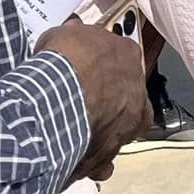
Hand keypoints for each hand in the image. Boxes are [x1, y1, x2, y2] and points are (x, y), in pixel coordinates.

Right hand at [37, 21, 153, 182]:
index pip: (121, 56)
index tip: (87, 67)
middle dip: (110, 99)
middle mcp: (137, 91)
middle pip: (127, 95)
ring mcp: (127, 125)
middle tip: (85, 100)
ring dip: (104, 130)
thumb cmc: (63, 61)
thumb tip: (73, 32)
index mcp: (128, 55)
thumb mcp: (64, 34)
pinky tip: (77, 158)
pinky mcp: (110, 153)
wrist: (55, 100)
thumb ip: (74, 36)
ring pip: (121, 130)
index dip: (103, 63)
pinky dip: (93, 160)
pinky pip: (104, 160)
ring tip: (80, 130)